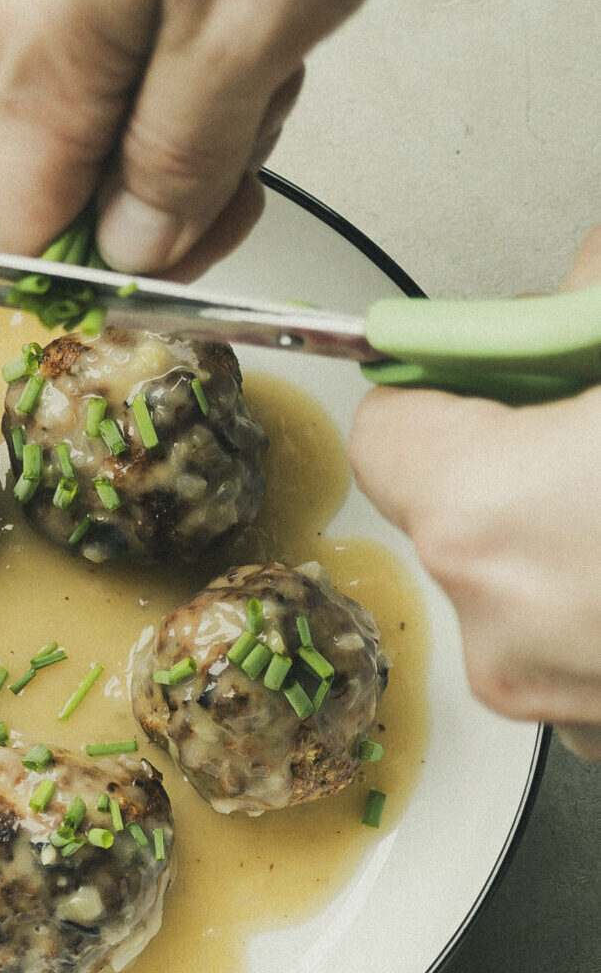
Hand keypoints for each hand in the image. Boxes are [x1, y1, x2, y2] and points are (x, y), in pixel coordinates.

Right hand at [0, 0, 431, 274]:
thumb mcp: (255, 31)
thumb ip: (180, 164)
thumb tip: (132, 253)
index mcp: (38, 50)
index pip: (21, 225)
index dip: (95, 271)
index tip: (173, 265)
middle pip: (68, 149)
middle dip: (169, 163)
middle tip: (268, 118)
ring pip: (104, 64)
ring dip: (190, 75)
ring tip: (277, 4)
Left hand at [348, 226, 600, 758]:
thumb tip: (585, 278)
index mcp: (488, 516)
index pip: (391, 431)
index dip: (448, 382)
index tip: (496, 360)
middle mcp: (503, 625)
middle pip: (468, 504)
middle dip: (539, 450)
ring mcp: (563, 695)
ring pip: (535, 573)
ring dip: (588, 526)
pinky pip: (591, 635)